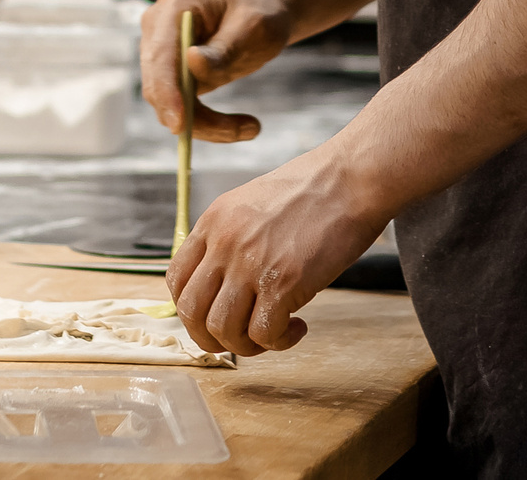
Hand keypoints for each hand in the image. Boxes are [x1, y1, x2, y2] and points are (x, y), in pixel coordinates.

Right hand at [140, 0, 292, 141]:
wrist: (262, 13)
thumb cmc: (260, 14)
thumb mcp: (254, 27)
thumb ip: (224, 48)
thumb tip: (192, 63)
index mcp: (174, 6)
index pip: (161, 54)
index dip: (167, 89)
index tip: (180, 123)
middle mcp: (159, 28)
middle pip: (158, 84)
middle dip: (193, 117)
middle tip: (241, 131)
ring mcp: (162, 52)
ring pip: (167, 104)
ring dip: (205, 125)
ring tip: (251, 128)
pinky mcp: (172, 75)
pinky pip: (181, 108)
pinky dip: (208, 123)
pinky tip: (242, 125)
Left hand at [165, 147, 383, 355]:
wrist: (350, 179)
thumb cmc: (311, 192)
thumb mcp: (251, 205)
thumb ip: (231, 238)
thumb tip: (225, 282)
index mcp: (213, 222)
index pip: (176, 279)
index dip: (191, 309)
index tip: (214, 318)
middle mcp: (224, 243)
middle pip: (191, 312)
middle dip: (211, 338)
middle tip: (240, 340)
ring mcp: (250, 264)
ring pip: (222, 329)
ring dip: (246, 346)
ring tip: (273, 334)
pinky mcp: (283, 282)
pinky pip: (263, 334)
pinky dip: (279, 342)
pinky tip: (297, 327)